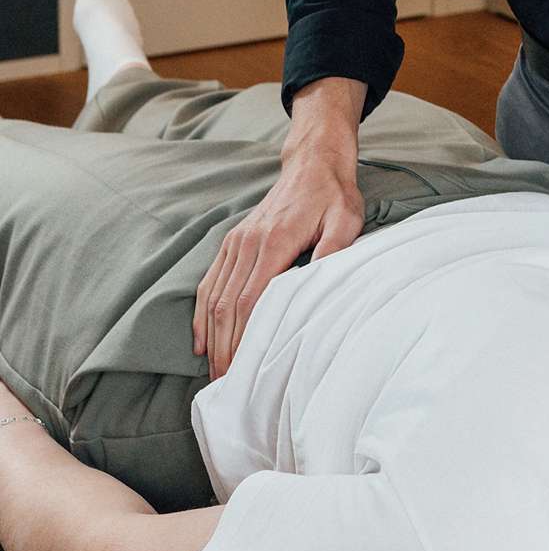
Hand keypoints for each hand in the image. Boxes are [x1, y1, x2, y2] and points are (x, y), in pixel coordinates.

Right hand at [192, 146, 363, 379]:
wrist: (313, 164)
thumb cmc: (334, 196)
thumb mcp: (345, 220)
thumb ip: (333, 251)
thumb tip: (319, 285)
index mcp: (275, 241)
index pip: (251, 300)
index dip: (244, 338)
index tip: (243, 370)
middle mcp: (248, 243)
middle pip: (227, 306)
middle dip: (224, 348)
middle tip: (226, 386)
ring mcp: (236, 242)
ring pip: (214, 297)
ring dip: (211, 337)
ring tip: (214, 373)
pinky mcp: (232, 242)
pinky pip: (209, 282)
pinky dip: (202, 314)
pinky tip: (201, 340)